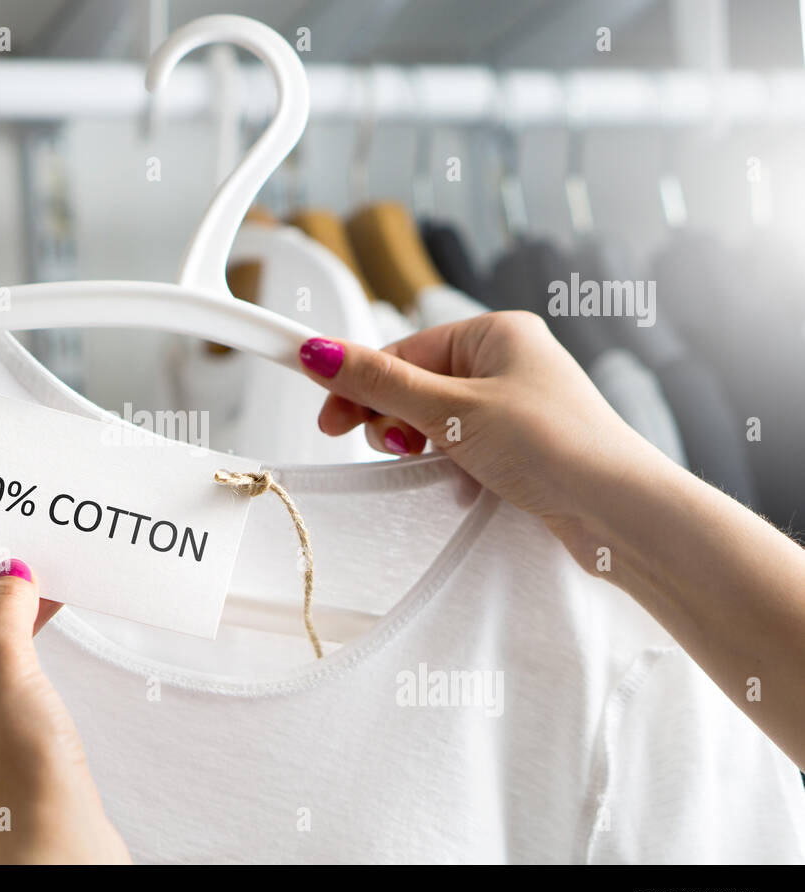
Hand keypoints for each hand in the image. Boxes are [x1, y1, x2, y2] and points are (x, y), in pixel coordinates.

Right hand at [300, 314, 804, 768]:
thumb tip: (319, 352)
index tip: (317, 400)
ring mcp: (513, 406)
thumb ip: (378, 384)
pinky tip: (458, 483)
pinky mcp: (519, 448)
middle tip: (390, 446)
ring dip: (420, 446)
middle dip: (392, 419)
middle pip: (413, 385)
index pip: (401, 350)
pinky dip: (447, 467)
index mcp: (495, 333)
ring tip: (433, 464)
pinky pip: (458, 448)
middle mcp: (506, 363)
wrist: (620, 511)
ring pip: (432, 421)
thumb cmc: (557, 446)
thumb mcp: (449, 410)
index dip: (357, 379)